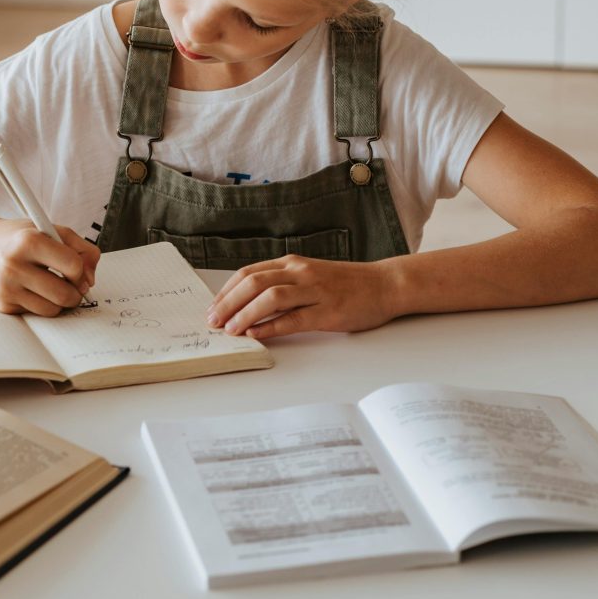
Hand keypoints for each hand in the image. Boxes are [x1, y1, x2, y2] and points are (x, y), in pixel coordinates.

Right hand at [0, 217, 100, 315]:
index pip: (73, 265)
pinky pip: (37, 313)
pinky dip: (42, 304)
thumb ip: (81, 248)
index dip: (81, 270)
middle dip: (76, 293)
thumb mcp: (51, 230)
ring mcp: (6, 288)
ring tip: (53, 286)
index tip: (77, 269)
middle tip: (73, 285)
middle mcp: (14, 265)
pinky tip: (33, 289)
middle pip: (64, 294)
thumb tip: (90, 280)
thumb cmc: (19, 238)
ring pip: (53, 310)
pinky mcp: (3, 305)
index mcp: (29, 241)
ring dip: (60, 302)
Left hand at [205, 255, 396, 340]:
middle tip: (213, 320)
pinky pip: (294, 319)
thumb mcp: (309, 276)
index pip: (249, 273)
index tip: (213, 307)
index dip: (227, 291)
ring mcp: (315, 291)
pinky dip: (271, 327)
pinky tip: (257, 335)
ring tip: (230, 329)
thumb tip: (248, 304)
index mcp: (292, 263)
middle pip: (254, 283)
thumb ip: (283, 284)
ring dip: (245, 314)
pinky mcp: (328, 311)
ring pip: (271, 298)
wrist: (384, 284)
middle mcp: (300, 273)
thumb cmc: (346, 283)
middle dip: (228, 302)